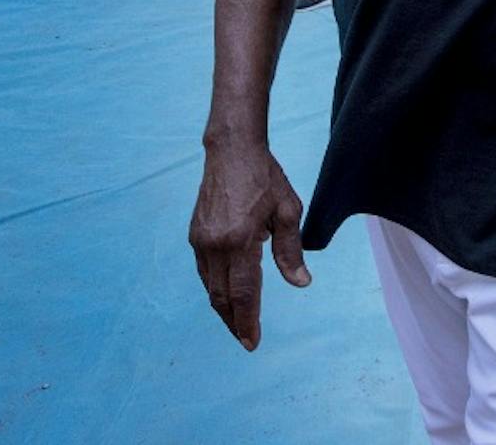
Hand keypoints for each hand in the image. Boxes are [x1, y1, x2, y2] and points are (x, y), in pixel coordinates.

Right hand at [188, 143, 311, 350]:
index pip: (244, 292)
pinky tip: (227, 294)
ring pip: (210, 287)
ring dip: (223, 308)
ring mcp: (200, 241)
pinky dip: (216, 288)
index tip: (251, 343)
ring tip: (238, 323)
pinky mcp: (194, 236)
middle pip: (222, 296)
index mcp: (239, 241)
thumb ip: (290, 250)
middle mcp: (214, 245)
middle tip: (246, 340)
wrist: (231, 153)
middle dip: (234, 321)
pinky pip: (205, 271)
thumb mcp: (287, 211)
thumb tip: (301, 283)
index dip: (248, 320)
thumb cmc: (266, 179)